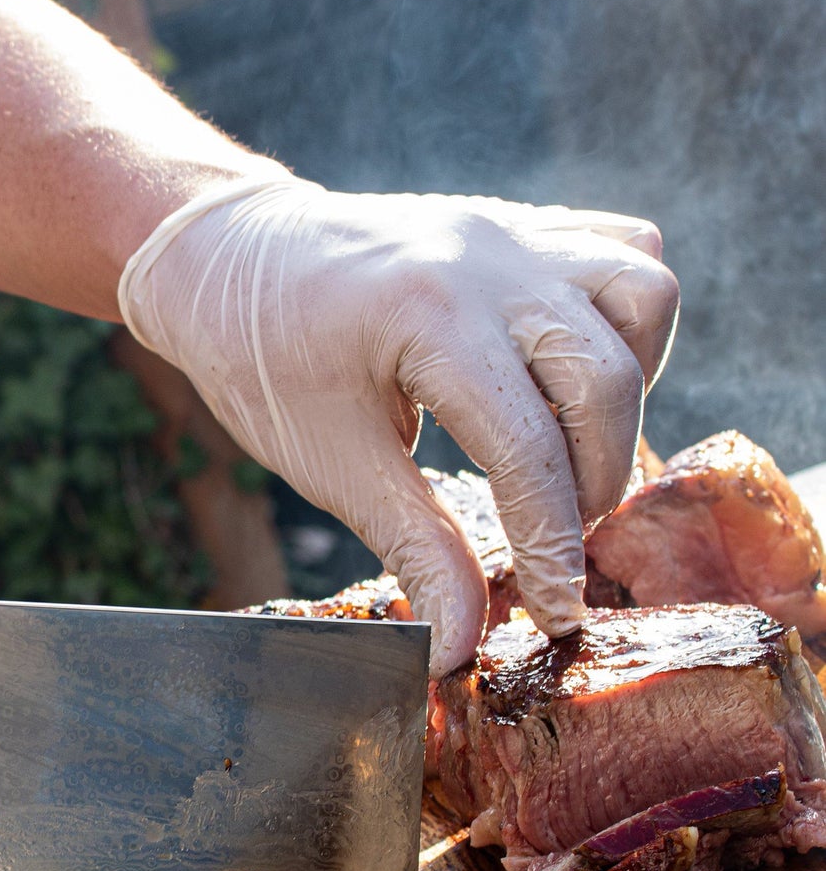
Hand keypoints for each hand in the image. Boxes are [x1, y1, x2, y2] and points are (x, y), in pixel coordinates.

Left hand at [118, 179, 679, 673]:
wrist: (227, 261)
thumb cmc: (261, 362)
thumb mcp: (331, 466)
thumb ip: (415, 550)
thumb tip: (459, 646)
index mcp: (427, 318)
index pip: (527, 449)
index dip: (551, 545)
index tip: (554, 611)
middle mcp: (487, 260)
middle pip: (605, 379)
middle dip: (596, 480)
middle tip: (555, 537)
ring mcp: (511, 231)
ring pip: (643, 298)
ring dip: (626, 393)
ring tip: (569, 452)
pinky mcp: (521, 224)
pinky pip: (626, 253)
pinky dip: (626, 325)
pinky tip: (570, 382)